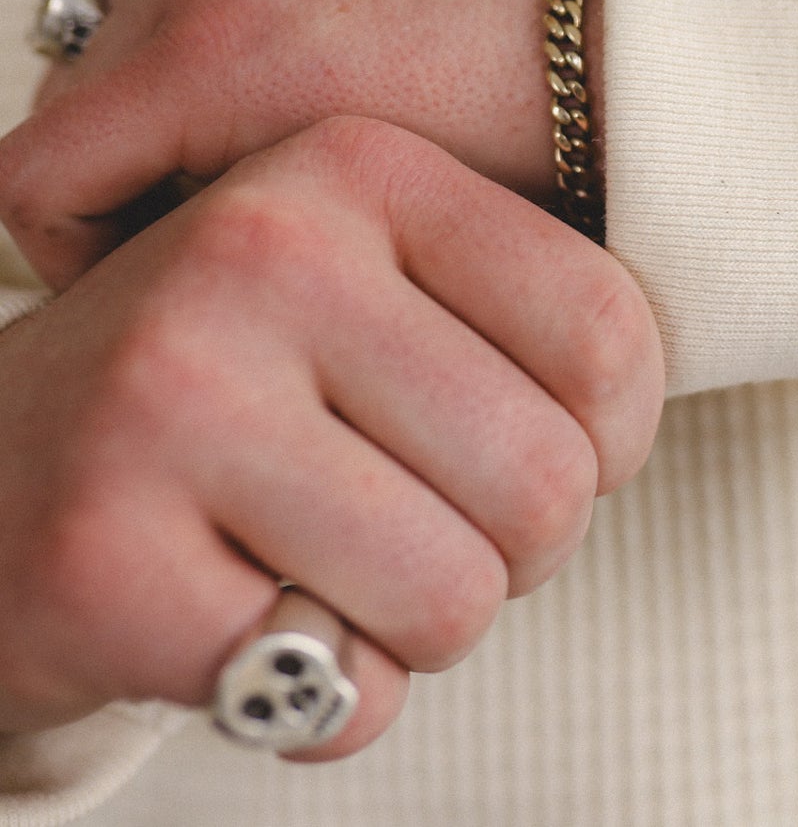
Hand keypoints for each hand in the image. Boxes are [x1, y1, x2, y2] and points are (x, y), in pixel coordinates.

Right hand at [0, 0, 573, 289]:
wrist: (619, 42)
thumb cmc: (511, 168)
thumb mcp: (354, 242)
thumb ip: (216, 235)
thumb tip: (129, 266)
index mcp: (217, 56)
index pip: (33, 174)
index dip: (76, 249)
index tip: (149, 273)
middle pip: (75, 95)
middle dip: (135, 161)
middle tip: (234, 208)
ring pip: (119, 20)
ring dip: (168, 76)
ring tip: (277, 125)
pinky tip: (305, 47)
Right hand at [0, 118, 663, 758]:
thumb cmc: (229, 394)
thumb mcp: (366, 297)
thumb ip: (506, 326)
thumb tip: (624, 441)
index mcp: (355, 167)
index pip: (609, 336)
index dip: (610, 446)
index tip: (532, 457)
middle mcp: (262, 252)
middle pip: (548, 482)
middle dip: (510, 554)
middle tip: (419, 535)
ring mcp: (170, 396)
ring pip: (456, 597)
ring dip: (419, 631)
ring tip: (333, 577)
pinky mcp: (100, 551)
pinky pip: (340, 690)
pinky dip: (328, 702)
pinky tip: (251, 634)